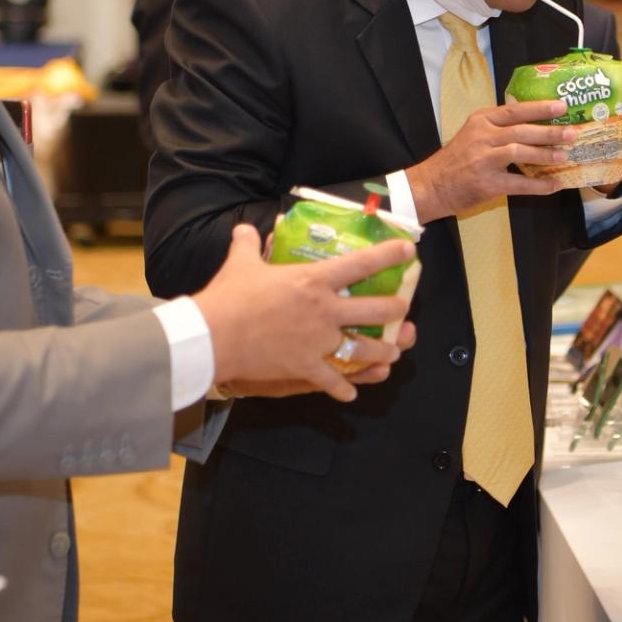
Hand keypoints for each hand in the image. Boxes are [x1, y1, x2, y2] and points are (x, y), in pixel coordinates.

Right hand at [195, 225, 416, 401]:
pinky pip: (332, 381)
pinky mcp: (305, 367)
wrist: (213, 336)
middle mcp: (325, 310)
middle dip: (396, 310)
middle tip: (404, 309)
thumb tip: (245, 228)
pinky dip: (343, 388)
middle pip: (376, 310)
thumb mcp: (240, 263)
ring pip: (364, 349)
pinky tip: (351, 393)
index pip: (361, 264)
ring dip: (383, 352)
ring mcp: (318, 341)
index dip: (389, 255)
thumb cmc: (229, 296)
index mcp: (313, 280)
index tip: (408, 251)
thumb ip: (248, 244)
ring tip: (393, 353)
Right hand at [407, 99, 569, 222]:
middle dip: (550, 132)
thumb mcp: (473, 133)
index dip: (540, 108)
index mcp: (481, 121)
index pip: (515, 110)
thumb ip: (498, 127)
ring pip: (521, 153)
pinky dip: (540, 185)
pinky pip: (520, 183)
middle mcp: (482, 137)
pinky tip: (554, 185)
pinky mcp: (487, 184)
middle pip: (522, 130)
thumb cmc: (456, 159)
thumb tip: (535, 125)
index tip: (562, 107)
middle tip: (572, 133)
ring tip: (564, 156)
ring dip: (546, 155)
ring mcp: (484, 160)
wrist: (431, 186)